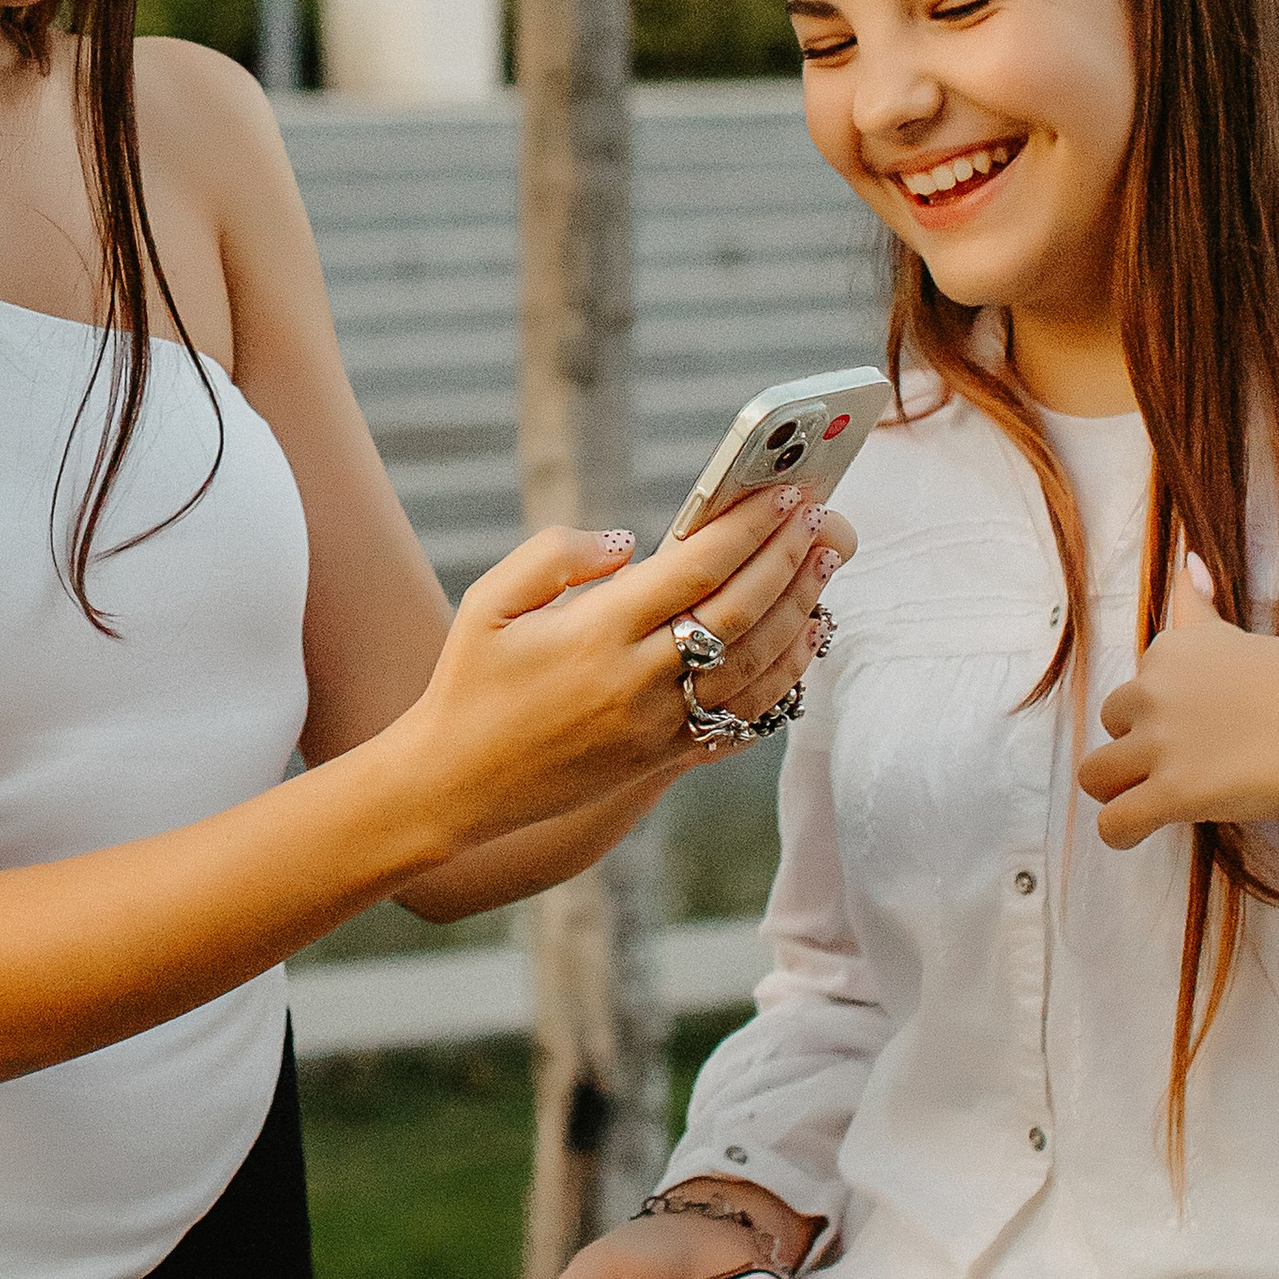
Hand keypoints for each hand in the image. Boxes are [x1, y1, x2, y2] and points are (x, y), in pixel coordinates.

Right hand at [404, 486, 852, 853]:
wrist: (456, 785)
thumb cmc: (469, 682)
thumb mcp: (489, 601)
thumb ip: (556, 553)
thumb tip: (630, 542)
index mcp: (595, 631)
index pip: (697, 567)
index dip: (749, 526)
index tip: (784, 493)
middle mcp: (636, 681)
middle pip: (740, 611)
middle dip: (788, 559)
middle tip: (820, 518)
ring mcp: (657, 726)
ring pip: (755, 667)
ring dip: (799, 612)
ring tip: (823, 566)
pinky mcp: (663, 759)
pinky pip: (744, 720)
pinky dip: (784, 679)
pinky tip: (803, 642)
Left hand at [1075, 554, 1278, 872]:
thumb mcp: (1246, 638)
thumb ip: (1201, 608)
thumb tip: (1187, 562)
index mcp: (1174, 649)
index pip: (1139, 680)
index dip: (1166, 707)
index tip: (1206, 722)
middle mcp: (1156, 689)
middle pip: (1111, 723)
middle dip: (1137, 744)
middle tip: (1189, 763)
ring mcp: (1162, 742)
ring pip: (1095, 774)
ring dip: (1117, 789)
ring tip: (1151, 800)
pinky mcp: (1174, 793)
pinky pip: (1114, 822)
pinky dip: (1122, 832)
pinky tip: (1143, 832)